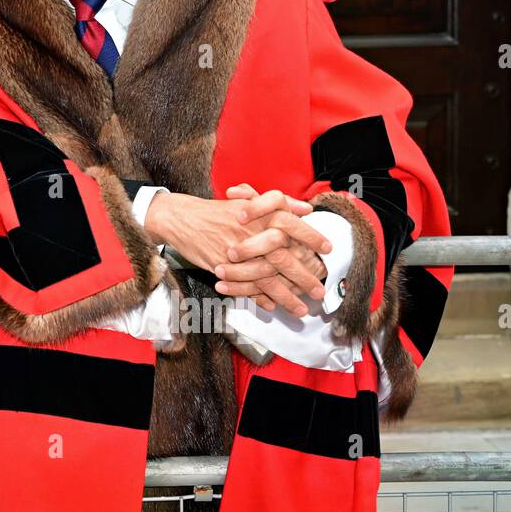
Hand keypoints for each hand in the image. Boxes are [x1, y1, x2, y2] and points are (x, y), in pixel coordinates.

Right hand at [145, 185, 329, 317]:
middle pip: (286, 259)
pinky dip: (261, 299)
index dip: (313, 238)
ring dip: (288, 297)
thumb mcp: (247, 201)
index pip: (293, 225)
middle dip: (306, 277)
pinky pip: (248, 288)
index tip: (328, 250)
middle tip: (319, 290)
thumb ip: (279, 204)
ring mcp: (239, 253)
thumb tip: (306, 209)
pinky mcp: (226, 268)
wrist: (182, 218)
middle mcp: (252, 233)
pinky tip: (272, 307)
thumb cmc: (215, 211)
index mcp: (260, 215)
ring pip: (269, 279)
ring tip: (302, 310)